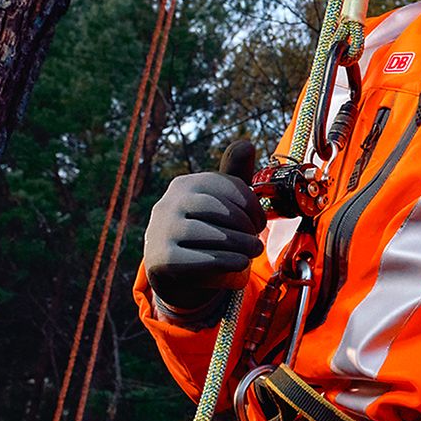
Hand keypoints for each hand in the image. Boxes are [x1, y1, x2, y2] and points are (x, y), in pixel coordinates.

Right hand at [144, 140, 263, 314]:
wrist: (180, 276)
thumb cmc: (207, 235)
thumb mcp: (221, 205)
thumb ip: (234, 178)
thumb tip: (246, 143)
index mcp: (183, 185)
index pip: (222, 184)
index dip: (250, 203)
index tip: (260, 221)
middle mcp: (167, 203)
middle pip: (214, 207)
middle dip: (243, 224)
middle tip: (257, 239)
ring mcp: (160, 231)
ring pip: (206, 232)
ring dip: (238, 242)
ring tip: (253, 250)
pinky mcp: (160, 260)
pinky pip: (196, 258)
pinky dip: (225, 260)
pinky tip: (240, 263)